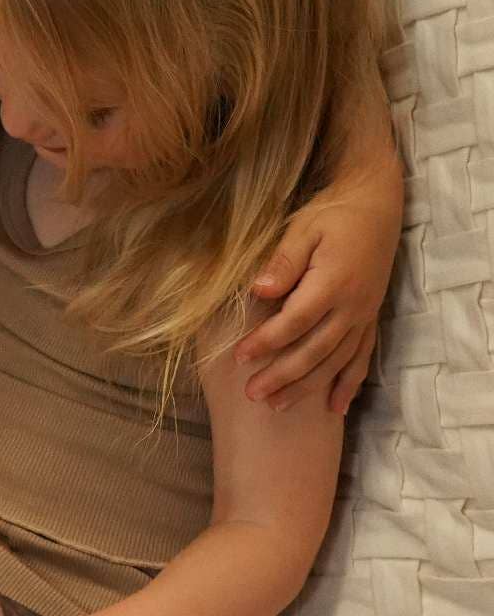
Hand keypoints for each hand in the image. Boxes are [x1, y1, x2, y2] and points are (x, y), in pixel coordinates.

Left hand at [238, 181, 401, 414]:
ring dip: (308, 387)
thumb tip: (259, 291)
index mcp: (333, 282)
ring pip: (336, 361)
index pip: (296, 321)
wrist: (376, 207)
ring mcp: (364, 316)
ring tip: (277, 406)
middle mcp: (352, 306)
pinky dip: (349, 384)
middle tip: (251, 395)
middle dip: (282, 376)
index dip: (267, 341)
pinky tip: (335, 408)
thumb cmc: (333, 215)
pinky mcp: (371, 320)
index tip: (239, 357)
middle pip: (315, 350)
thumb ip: (283, 262)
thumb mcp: (304, 229)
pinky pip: (362, 359)